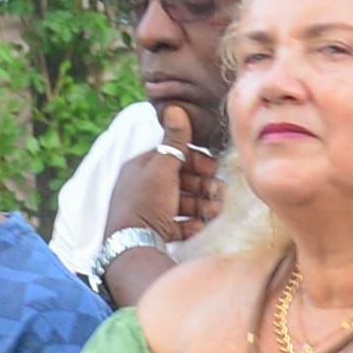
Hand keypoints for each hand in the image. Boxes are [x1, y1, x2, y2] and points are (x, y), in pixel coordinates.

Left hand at [104, 103, 222, 244]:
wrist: (133, 245)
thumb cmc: (146, 201)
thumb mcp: (163, 167)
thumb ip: (174, 140)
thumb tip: (174, 106)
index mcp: (142, 166)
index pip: (174, 156)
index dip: (196, 161)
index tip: (213, 168)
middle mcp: (144, 186)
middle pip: (182, 180)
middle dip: (203, 186)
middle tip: (219, 192)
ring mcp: (150, 210)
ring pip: (183, 202)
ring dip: (202, 204)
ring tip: (214, 211)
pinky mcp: (156, 231)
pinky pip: (179, 223)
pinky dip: (191, 223)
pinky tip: (198, 225)